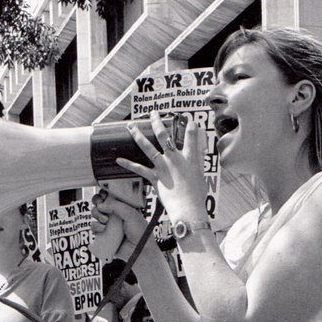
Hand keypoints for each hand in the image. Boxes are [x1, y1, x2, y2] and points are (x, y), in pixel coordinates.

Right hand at [89, 186, 148, 262]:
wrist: (139, 252)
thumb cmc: (140, 233)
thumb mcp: (131, 214)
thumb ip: (116, 206)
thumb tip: (101, 205)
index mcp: (124, 206)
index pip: (111, 195)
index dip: (105, 193)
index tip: (103, 194)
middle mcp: (115, 214)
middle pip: (100, 202)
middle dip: (97, 201)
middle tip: (99, 204)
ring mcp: (109, 224)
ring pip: (95, 213)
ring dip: (96, 214)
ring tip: (105, 221)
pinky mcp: (104, 234)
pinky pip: (94, 227)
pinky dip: (95, 226)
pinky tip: (102, 229)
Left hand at [115, 111, 207, 230]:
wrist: (188, 208)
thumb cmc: (197, 197)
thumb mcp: (202, 177)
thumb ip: (198, 163)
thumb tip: (199, 155)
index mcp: (190, 159)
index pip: (192, 138)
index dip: (191, 127)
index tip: (189, 121)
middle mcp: (175, 159)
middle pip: (164, 136)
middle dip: (157, 122)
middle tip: (153, 114)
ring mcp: (164, 167)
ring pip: (148, 147)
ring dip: (138, 135)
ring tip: (130, 126)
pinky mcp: (155, 177)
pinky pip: (139, 169)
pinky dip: (128, 164)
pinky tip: (119, 159)